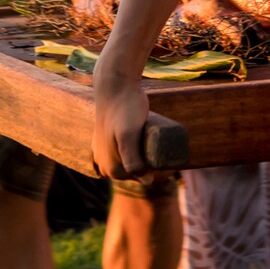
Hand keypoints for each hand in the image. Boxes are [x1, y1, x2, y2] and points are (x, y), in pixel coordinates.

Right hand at [91, 61, 153, 181]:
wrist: (115, 86)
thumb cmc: (124, 109)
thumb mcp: (128, 137)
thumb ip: (132, 160)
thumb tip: (148, 182)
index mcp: (110, 169)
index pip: (141, 177)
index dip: (156, 168)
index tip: (165, 151)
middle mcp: (104, 164)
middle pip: (136, 170)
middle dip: (150, 161)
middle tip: (162, 142)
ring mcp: (104, 152)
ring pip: (132, 159)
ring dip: (143, 154)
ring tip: (155, 137)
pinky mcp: (107, 140)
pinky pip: (127, 151)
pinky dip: (136, 148)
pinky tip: (145, 138)